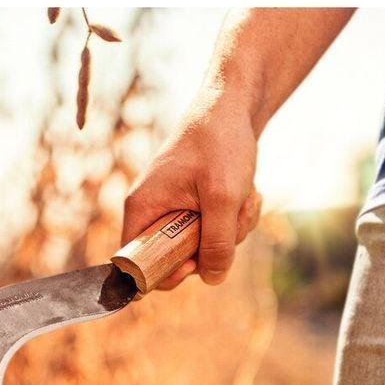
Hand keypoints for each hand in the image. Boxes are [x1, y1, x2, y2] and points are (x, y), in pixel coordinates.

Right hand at [121, 88, 261, 289]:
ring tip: (245, 196)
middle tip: (233, 216)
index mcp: (143, 209)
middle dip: (213, 246)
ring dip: (232, 229)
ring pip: (203, 246)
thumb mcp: (223, 198)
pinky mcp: (193, 205)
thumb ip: (217, 243)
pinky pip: (214, 230)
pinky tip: (247, 193)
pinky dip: (236, 218)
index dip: (166, 272)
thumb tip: (212, 278)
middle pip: (178, 258)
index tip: (196, 262)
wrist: (232, 106)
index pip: (137, 264)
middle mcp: (152, 211)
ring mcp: (173, 208)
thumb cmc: (220, 143)